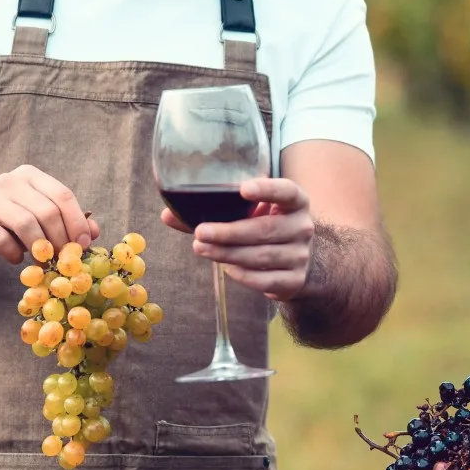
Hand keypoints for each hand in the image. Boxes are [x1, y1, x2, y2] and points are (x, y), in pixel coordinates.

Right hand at [0, 165, 96, 267]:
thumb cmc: (6, 226)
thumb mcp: (38, 222)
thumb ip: (66, 223)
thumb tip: (94, 232)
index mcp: (29, 175)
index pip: (62, 195)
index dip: (77, 222)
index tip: (82, 245)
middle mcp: (9, 181)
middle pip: (46, 210)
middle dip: (60, 239)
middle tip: (63, 260)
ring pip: (26, 223)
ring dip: (39, 248)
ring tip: (43, 262)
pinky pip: (2, 239)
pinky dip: (14, 254)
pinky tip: (16, 259)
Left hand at [161, 177, 314, 300]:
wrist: (300, 260)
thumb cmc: (266, 226)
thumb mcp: (251, 213)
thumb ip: (215, 211)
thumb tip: (167, 214)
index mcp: (295, 201)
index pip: (286, 191)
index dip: (267, 189)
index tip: (243, 189)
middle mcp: (303, 226)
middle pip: (264, 230)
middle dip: (229, 232)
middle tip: (200, 232)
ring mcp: (301, 255)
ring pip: (260, 256)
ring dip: (227, 254)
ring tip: (202, 249)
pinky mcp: (294, 280)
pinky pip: (263, 279)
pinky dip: (241, 274)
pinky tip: (225, 267)